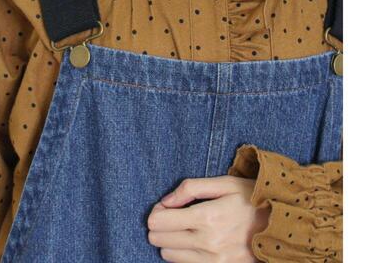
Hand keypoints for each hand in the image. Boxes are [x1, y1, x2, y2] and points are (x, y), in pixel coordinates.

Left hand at [147, 175, 269, 261]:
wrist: (283, 226)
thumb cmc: (251, 199)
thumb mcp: (223, 183)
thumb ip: (190, 188)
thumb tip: (165, 200)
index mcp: (206, 217)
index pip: (159, 222)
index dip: (156, 211)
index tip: (165, 206)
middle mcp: (208, 244)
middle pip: (159, 241)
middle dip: (160, 226)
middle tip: (173, 216)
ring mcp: (214, 262)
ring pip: (168, 257)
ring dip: (171, 242)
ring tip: (185, 229)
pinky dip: (184, 255)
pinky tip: (195, 242)